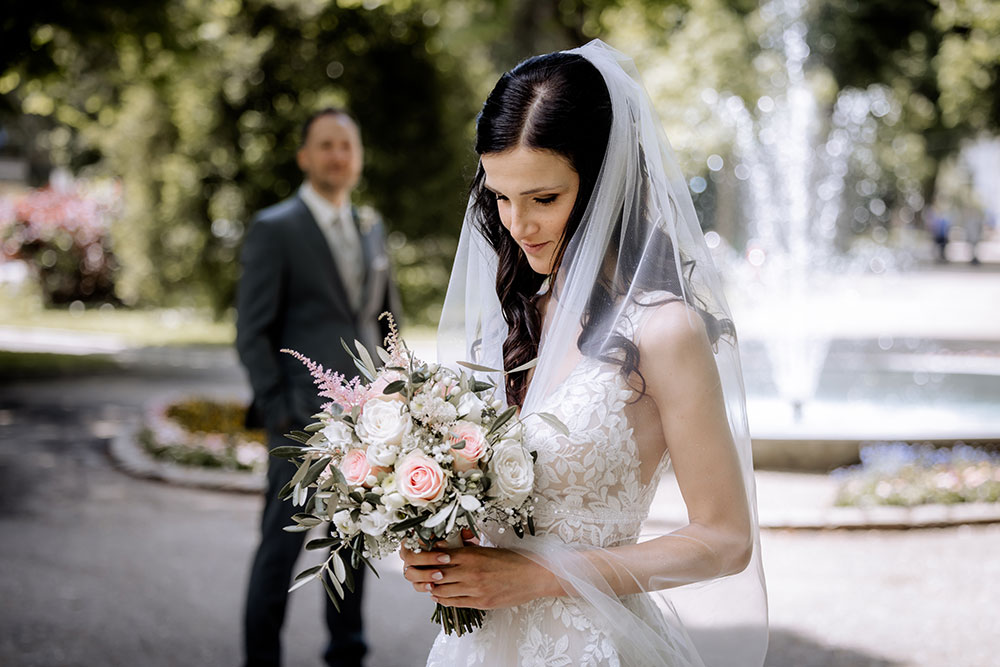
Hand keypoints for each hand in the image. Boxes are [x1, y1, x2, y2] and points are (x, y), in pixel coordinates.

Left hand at [400, 542, 557, 608]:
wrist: (534, 576)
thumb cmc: (512, 559)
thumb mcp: (487, 548)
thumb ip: (466, 548)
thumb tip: (444, 545)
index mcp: (471, 554)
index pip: (437, 556)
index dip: (424, 557)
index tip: (418, 556)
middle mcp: (470, 572)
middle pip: (434, 574)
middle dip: (423, 574)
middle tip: (417, 572)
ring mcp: (474, 589)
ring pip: (440, 591)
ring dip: (432, 588)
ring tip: (428, 584)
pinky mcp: (480, 603)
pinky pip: (453, 603)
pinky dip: (442, 599)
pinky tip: (439, 595)